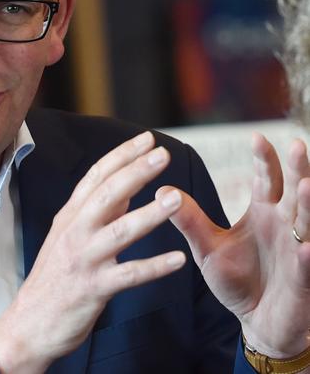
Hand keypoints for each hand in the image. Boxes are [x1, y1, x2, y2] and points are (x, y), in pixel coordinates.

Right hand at [0, 132, 186, 373]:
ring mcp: (83, 260)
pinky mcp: (93, 289)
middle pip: (107, 195)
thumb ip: (95, 211)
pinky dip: (154, 268)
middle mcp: (74, 232)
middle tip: (162, 154)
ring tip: (176, 199)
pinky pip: (128, 276)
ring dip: (149, 214)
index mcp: (69, 217)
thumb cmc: (53, 277)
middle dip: (136, 172)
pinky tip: (178, 260)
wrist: (29, 323)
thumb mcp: (67, 236)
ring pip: (119, 232)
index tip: (146, 139)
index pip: (95, 176)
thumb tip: (127, 186)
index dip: (121, 155)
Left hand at [163, 133, 309, 358]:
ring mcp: (298, 251)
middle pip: (295, 192)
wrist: (256, 319)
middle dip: (298, 170)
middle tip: (297, 144)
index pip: (268, 180)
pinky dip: (307, 256)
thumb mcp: (207, 247)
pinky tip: (306, 247)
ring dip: (309, 205)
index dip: (264, 160)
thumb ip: (190, 220)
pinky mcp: (303, 280)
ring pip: (308, 224)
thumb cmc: (236, 279)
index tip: (256, 136)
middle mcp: (286, 226)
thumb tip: (161, 189)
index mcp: (265, 213)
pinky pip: (306, 266)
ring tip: (308, 185)